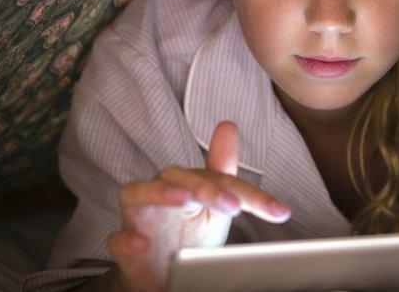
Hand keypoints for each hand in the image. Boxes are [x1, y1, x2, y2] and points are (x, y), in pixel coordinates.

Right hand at [107, 121, 292, 291]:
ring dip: (161, 193)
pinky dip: (127, 241)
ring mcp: (139, 218)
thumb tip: (227, 125)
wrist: (162, 274)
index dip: (249, 194)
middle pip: (178, 177)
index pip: (219, 180)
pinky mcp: (125, 246)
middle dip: (206, 188)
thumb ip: (223, 171)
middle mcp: (160, 193)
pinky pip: (118, 239)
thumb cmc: (190, 234)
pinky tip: (142, 244)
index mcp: (186, 183)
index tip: (279, 212)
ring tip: (183, 198)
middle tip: (233, 205)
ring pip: (138, 193)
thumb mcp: (215, 206)